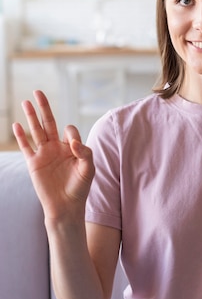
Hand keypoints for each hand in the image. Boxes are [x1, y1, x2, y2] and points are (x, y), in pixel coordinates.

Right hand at [12, 90, 94, 220]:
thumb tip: (72, 142)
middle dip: (44, 107)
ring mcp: (44, 154)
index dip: (72, 135)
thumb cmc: (80, 188)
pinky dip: (21, 136)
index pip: (70, 131)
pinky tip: (17, 125)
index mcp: (72, 147)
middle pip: (49, 123)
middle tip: (38, 91)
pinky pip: (26, 147)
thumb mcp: (88, 169)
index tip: (74, 147)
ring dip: (31, 116)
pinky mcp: (34, 163)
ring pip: (36, 131)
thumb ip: (85, 153)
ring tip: (26, 101)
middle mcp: (57, 148)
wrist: (66, 206)